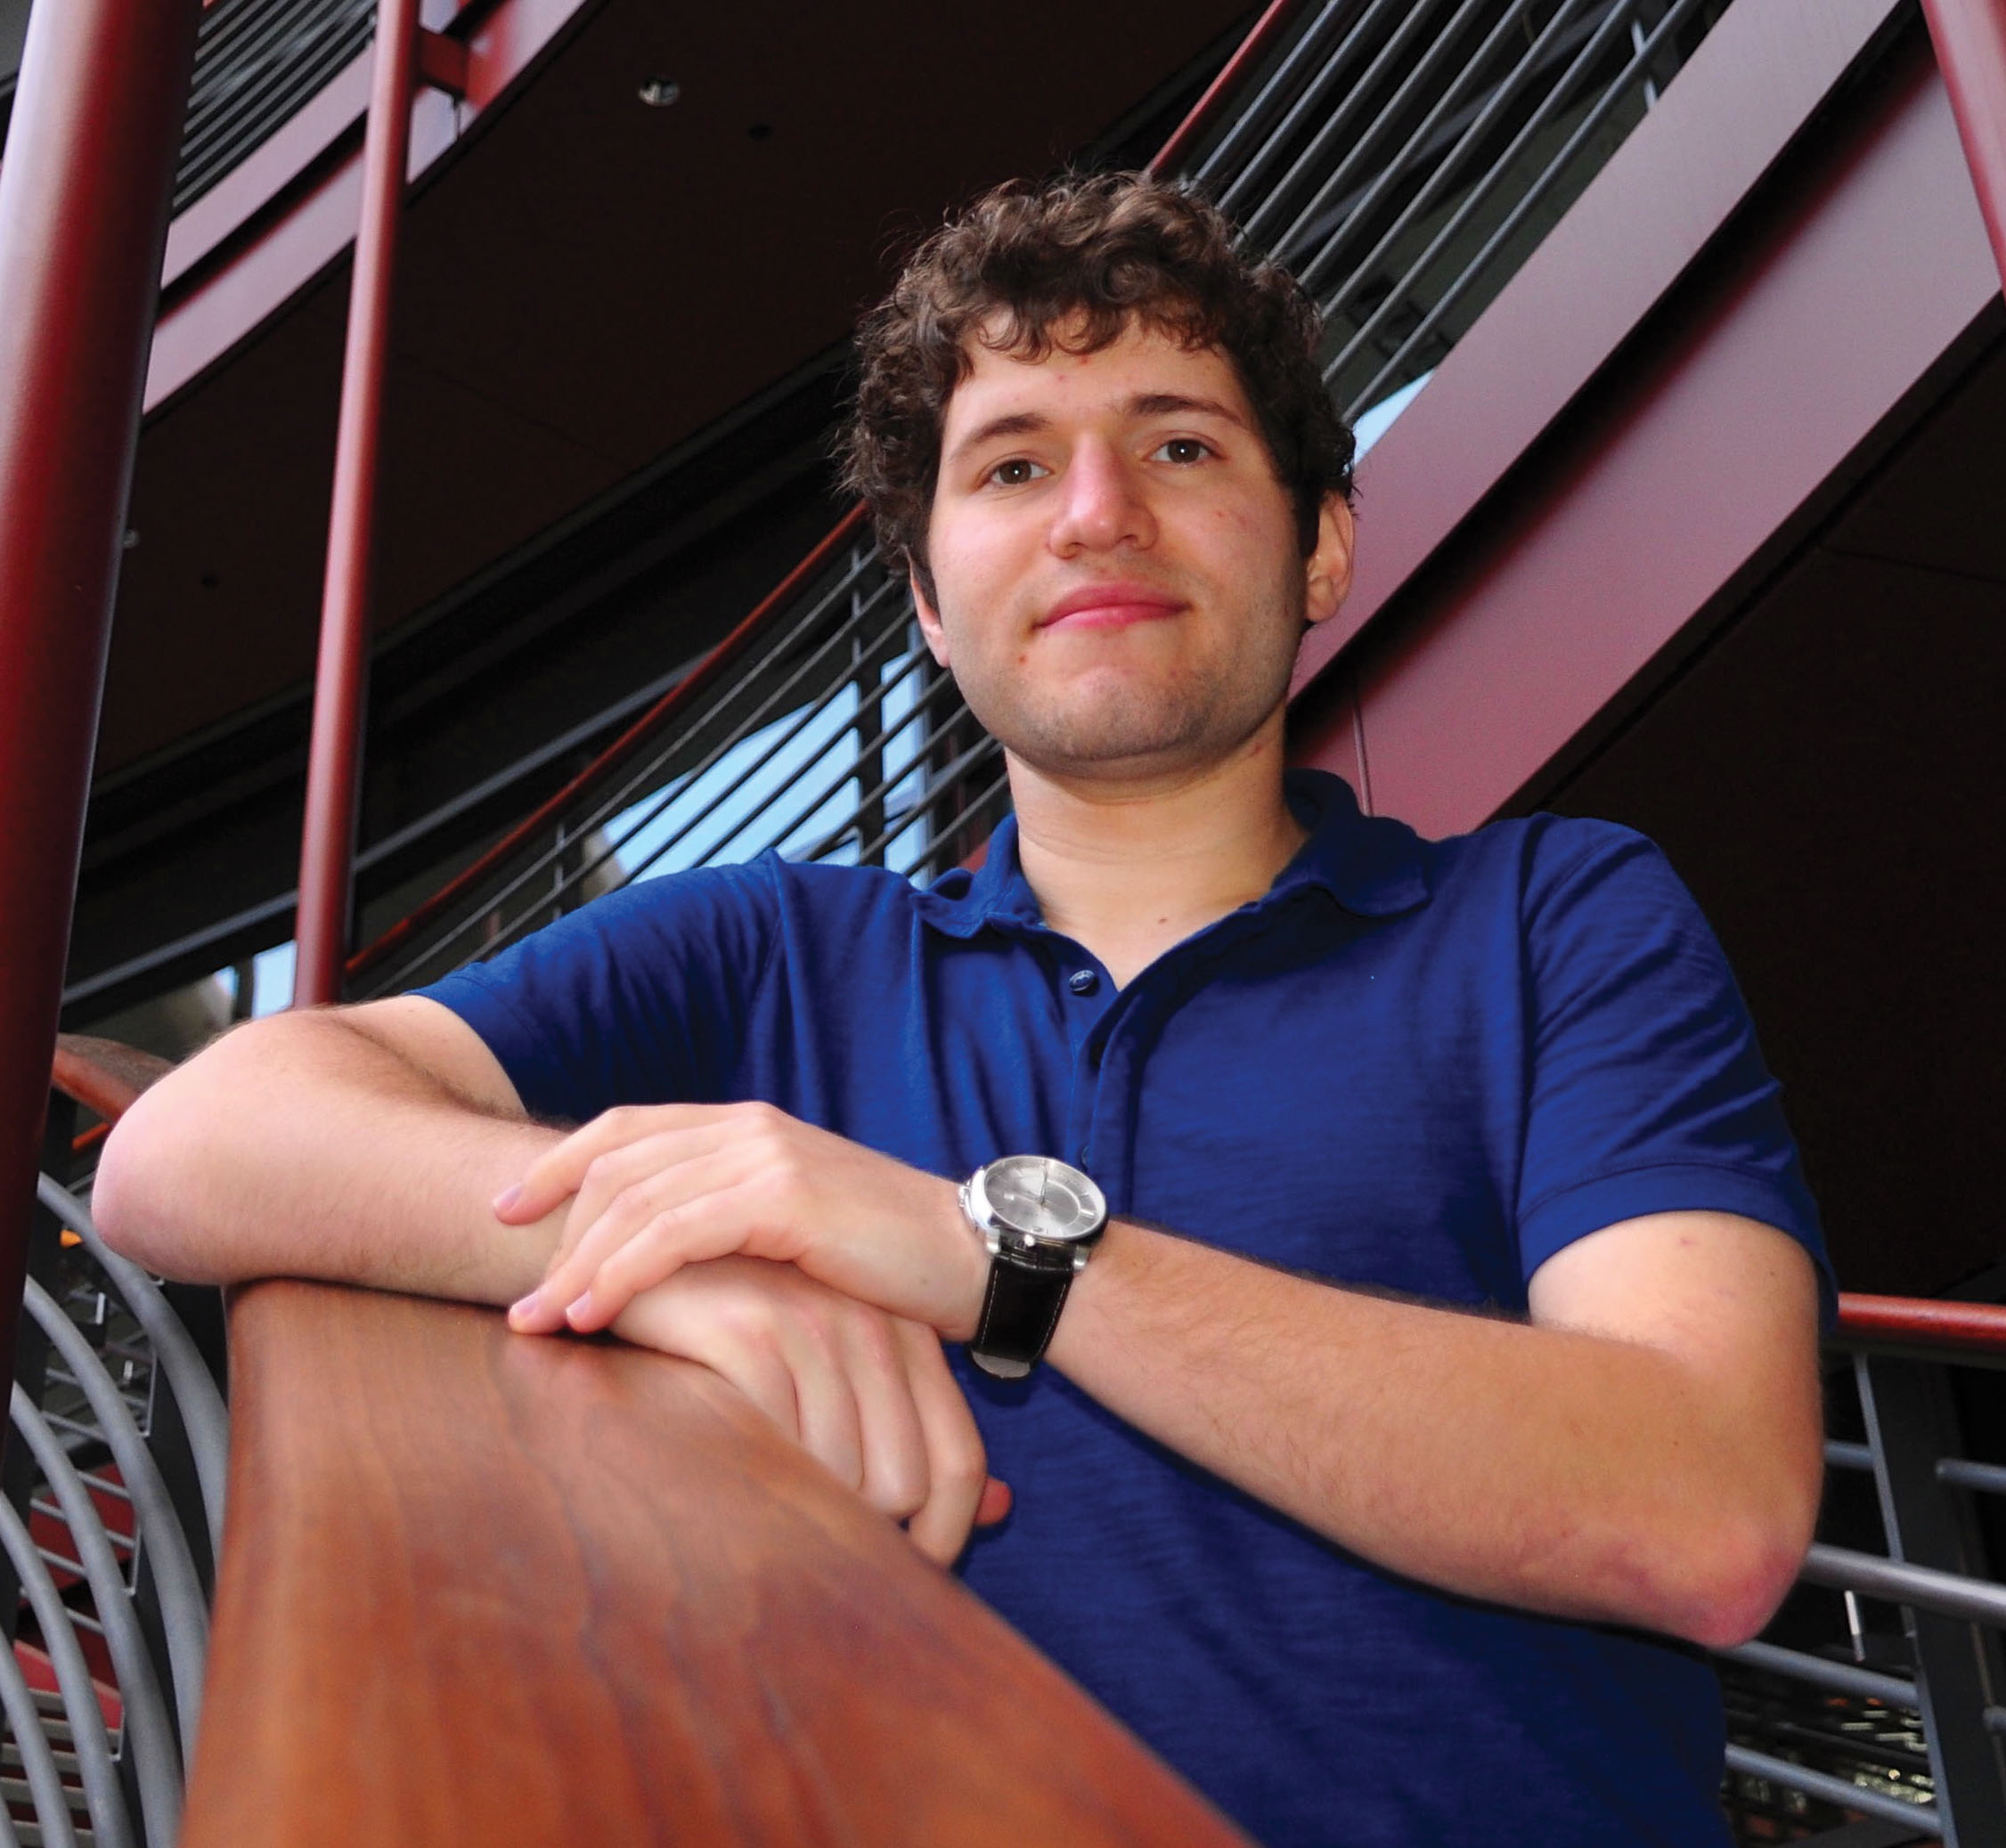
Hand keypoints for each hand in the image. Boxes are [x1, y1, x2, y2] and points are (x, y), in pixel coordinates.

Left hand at [499, 1102, 985, 1338]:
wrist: (978, 1258)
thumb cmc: (893, 1261)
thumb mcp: (801, 1230)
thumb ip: (738, 1224)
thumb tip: (673, 1266)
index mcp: (749, 1126)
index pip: (627, 1130)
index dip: (558, 1166)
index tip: (505, 1212)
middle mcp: (749, 1127)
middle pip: (615, 1164)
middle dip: (551, 1229)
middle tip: (512, 1297)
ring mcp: (765, 1155)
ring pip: (634, 1202)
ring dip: (575, 1264)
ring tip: (538, 1323)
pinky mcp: (782, 1196)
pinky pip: (674, 1233)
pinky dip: (621, 1274)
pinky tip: (591, 1314)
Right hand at [611, 1256, 1008, 1564]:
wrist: (647, 1257)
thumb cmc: (744, 1327)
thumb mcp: (837, 1374)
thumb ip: (917, 1435)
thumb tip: (1001, 1510)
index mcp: (908, 1336)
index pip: (959, 1463)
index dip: (943, 1535)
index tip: (908, 1575)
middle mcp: (874, 1327)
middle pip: (904, 1484)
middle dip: (866, 1535)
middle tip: (811, 1551)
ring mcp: (814, 1324)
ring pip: (843, 1476)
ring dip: (801, 1513)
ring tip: (758, 1506)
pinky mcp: (750, 1330)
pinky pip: (782, 1447)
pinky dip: (758, 1479)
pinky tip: (726, 1476)